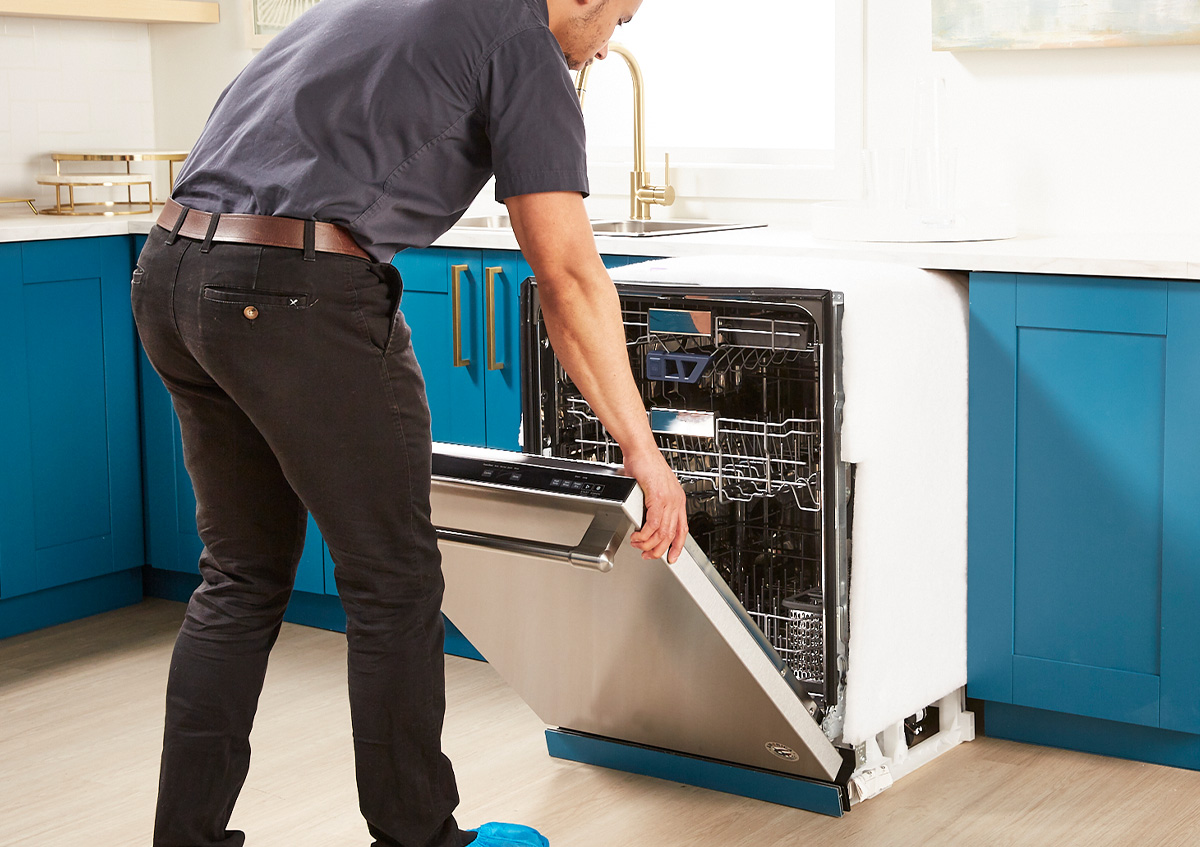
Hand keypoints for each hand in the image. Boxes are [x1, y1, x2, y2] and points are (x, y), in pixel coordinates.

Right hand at [622, 446, 687, 562]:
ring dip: (648, 544)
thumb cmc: (645, 465)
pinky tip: (637, 536)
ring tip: (638, 545)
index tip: (671, 557)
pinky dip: (644, 534)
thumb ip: (654, 504)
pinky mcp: (658, 497)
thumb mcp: (654, 488)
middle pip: (671, 535)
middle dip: (659, 550)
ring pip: (663, 532)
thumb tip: (645, 520)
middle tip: (647, 555)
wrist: (641, 450)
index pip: (682, 529)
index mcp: (678, 500)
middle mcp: (676, 501)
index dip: (677, 546)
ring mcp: (668, 499)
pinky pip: (653, 524)